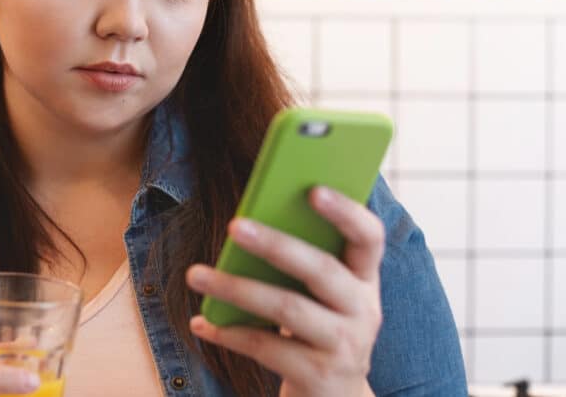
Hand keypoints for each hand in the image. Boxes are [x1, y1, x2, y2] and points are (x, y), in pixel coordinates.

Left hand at [185, 186, 384, 396]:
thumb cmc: (318, 328)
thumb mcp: (321, 295)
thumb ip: (302, 261)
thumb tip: (247, 224)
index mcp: (365, 278)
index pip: (369, 237)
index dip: (347, 212)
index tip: (313, 189)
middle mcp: (364, 310)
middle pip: (321, 270)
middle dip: (276, 245)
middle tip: (234, 225)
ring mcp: (346, 346)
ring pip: (287, 308)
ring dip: (236, 288)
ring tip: (195, 274)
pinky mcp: (320, 377)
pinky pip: (267, 348)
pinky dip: (229, 332)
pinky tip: (201, 322)